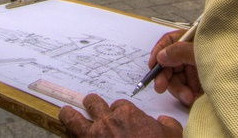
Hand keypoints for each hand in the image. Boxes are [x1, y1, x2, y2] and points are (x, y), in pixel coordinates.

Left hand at [59, 94, 182, 136]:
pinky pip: (71, 137)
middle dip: (92, 105)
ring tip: (66, 112)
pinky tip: (68, 133)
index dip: (118, 111)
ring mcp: (94, 136)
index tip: (118, 117)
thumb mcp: (172, 135)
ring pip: (72, 117)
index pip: (118, 104)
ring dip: (69, 114)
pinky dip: (70, 134)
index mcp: (127, 114)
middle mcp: (107, 121)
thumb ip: (167, 124)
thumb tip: (164, 121)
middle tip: (91, 108)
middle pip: (93, 103)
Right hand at [148, 31, 201, 106]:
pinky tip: (192, 99)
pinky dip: (186, 96)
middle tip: (160, 87)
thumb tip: (161, 56)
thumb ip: (179, 51)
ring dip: (178, 90)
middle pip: (170, 63)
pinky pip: (185, 90)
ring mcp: (196, 70)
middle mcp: (191, 54)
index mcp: (192, 40)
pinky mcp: (200, 85)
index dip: (158, 52)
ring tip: (187, 98)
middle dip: (166, 76)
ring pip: (176, 79)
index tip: (152, 66)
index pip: (169, 42)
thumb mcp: (200, 52)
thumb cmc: (225, 60)